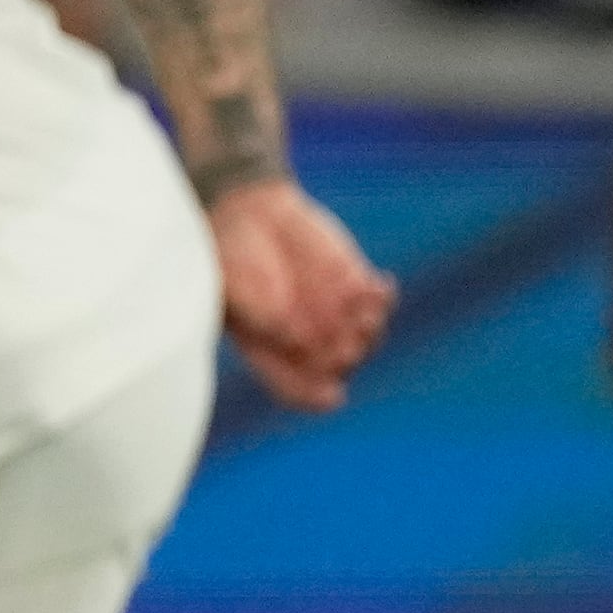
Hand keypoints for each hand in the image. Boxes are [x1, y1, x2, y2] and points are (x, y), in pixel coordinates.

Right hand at [210, 176, 397, 412]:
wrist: (247, 216)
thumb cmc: (229, 258)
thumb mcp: (232, 287)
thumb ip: (259, 313)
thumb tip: (291, 335)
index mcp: (272, 354)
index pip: (299, 391)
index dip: (316, 397)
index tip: (332, 394)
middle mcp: (308, 342)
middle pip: (339, 365)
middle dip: (345, 356)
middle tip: (344, 346)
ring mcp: (334, 314)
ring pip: (365, 336)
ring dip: (370, 329)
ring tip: (365, 315)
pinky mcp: (353, 285)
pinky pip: (378, 300)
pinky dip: (383, 297)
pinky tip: (382, 287)